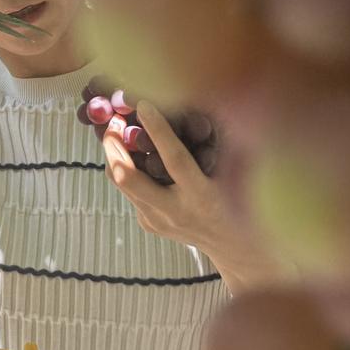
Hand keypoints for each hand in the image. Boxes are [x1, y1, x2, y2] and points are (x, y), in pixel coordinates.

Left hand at [101, 101, 234, 247]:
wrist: (232, 245)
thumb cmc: (237, 199)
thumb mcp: (233, 173)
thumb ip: (213, 145)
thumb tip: (190, 106)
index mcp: (202, 197)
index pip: (175, 160)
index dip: (158, 130)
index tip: (144, 104)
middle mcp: (175, 212)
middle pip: (128, 178)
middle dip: (113, 146)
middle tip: (115, 120)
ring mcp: (157, 221)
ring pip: (121, 183)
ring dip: (114, 154)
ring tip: (117, 130)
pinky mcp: (148, 224)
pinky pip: (129, 191)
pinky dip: (125, 168)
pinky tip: (130, 153)